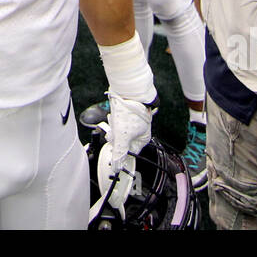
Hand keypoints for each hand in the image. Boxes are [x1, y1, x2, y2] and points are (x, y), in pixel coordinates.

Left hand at [97, 95, 154, 209]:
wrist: (127, 91)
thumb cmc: (129, 112)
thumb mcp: (122, 136)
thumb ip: (119, 152)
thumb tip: (117, 166)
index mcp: (143, 138)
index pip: (130, 152)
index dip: (120, 151)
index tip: (113, 149)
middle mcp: (140, 131)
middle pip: (122, 142)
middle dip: (116, 136)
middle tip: (113, 132)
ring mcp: (133, 123)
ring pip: (119, 132)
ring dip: (114, 127)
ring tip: (115, 119)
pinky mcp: (126, 116)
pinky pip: (117, 122)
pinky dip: (114, 120)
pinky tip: (113, 115)